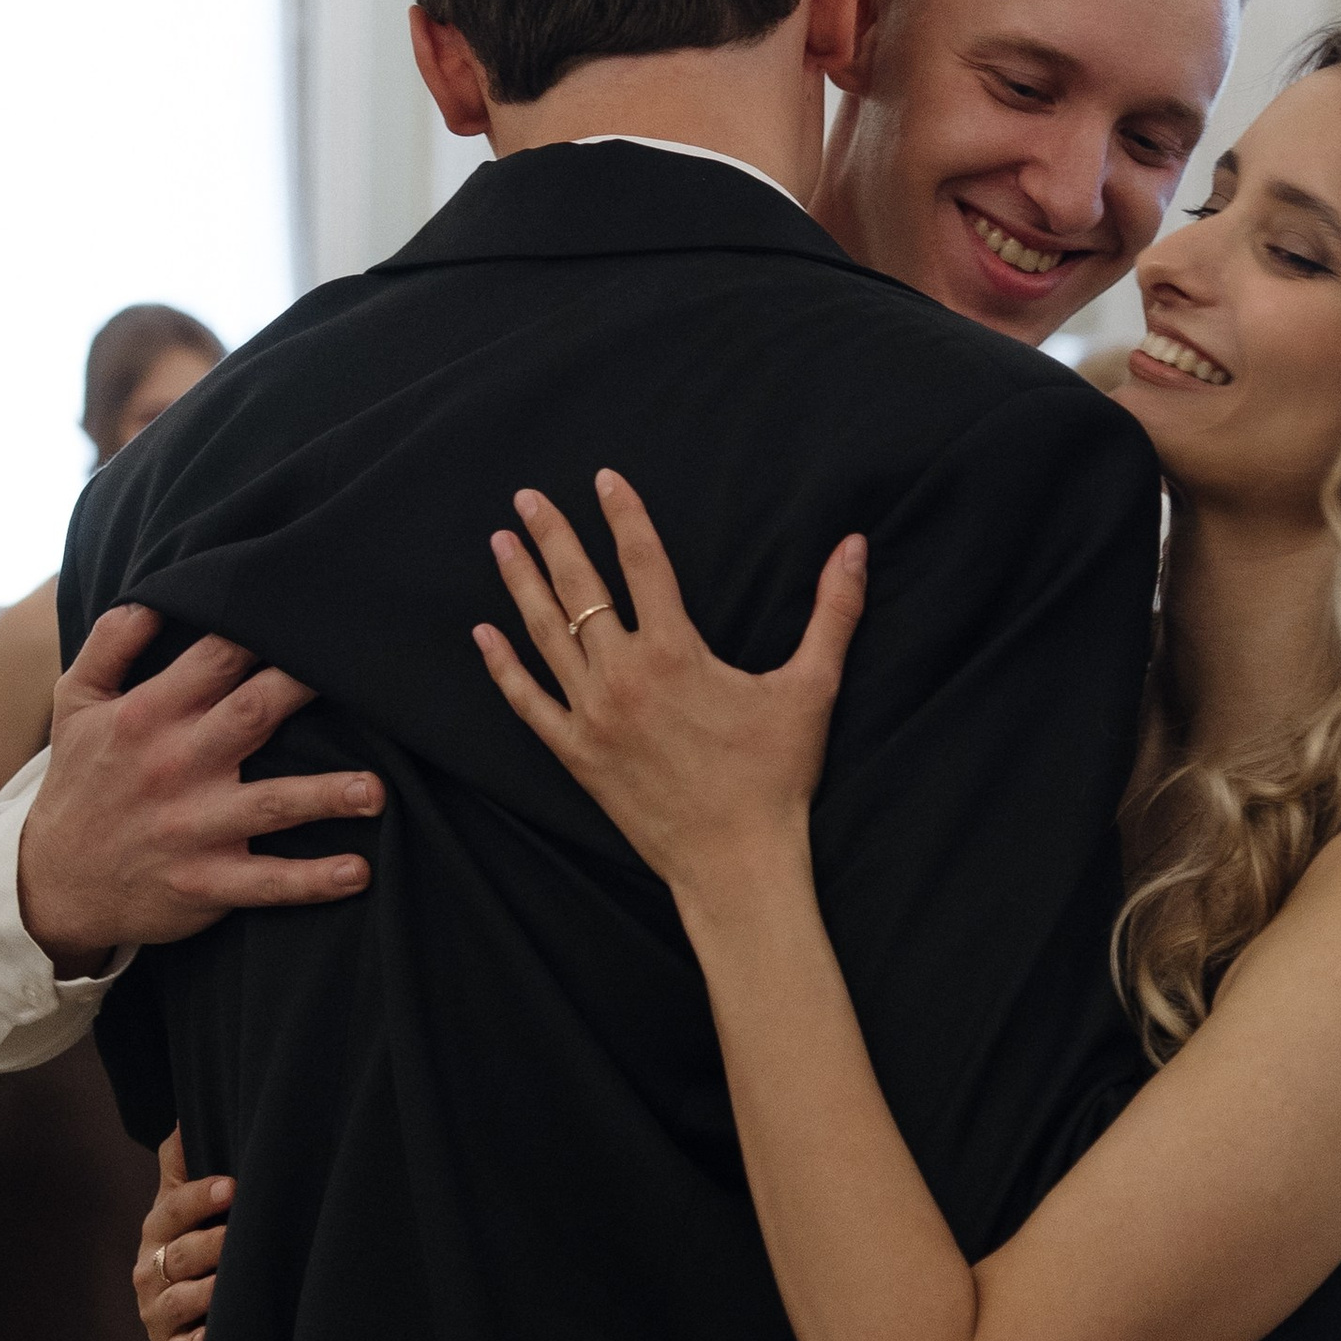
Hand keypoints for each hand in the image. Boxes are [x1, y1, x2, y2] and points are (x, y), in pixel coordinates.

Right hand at [16, 604, 384, 971]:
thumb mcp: (75, 704)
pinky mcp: (204, 883)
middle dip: (306, 689)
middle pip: (253, 715)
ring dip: (326, 795)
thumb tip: (153, 594)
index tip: (314, 611)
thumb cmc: (79, 783)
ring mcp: (192, 828)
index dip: (263, 630)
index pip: (214, 658)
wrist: (50, 884)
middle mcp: (175, 766)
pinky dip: (311, 881)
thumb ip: (111, 644)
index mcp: (148, 715)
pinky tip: (357, 872)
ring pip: (271, 804)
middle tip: (366, 673)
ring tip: (375, 790)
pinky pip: (265, 882)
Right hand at [133, 1126, 228, 1340]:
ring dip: (206, 1292)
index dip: (200, 1197)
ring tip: (232, 1285)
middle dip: (211, 1245)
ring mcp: (158, 1310)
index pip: (175, 1208)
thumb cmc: (188, 1238)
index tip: (231, 1186)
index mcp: (158, 1228)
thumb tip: (184, 1116)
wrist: (177, 1305)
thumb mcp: (178, 1199)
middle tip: (240, 1236)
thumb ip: (179, 1161)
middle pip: (180, 1255)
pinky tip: (215, 1335)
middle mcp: (151, 1269)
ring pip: (180, 1300)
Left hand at [472, 473, 865, 908]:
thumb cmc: (776, 777)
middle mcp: (624, 675)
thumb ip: (834, 612)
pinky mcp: (576, 754)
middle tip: (527, 498)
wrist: (736, 861)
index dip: (624, 515)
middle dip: (553, 537)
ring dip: (522, 585)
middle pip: (580, 589)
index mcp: (676, 652)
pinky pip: (527, 703)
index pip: (644, 562)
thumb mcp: (812, 689)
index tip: (604, 478)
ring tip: (502, 544)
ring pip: (546, 635)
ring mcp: (593, 715)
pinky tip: (483, 635)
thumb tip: (856, 546)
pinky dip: (503, 667)